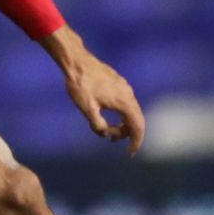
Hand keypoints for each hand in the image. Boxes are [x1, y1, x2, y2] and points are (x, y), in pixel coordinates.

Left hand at [40, 26, 145, 153]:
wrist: (76, 62)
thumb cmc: (80, 84)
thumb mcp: (87, 108)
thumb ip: (98, 125)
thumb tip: (104, 134)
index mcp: (124, 102)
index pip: (137, 127)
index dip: (135, 142)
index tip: (130, 153)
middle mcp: (129, 94)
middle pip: (136, 120)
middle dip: (128, 134)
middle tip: (112, 140)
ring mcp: (125, 87)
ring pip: (131, 111)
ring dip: (123, 123)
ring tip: (107, 130)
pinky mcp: (119, 83)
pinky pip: (126, 103)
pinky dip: (122, 114)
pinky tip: (108, 116)